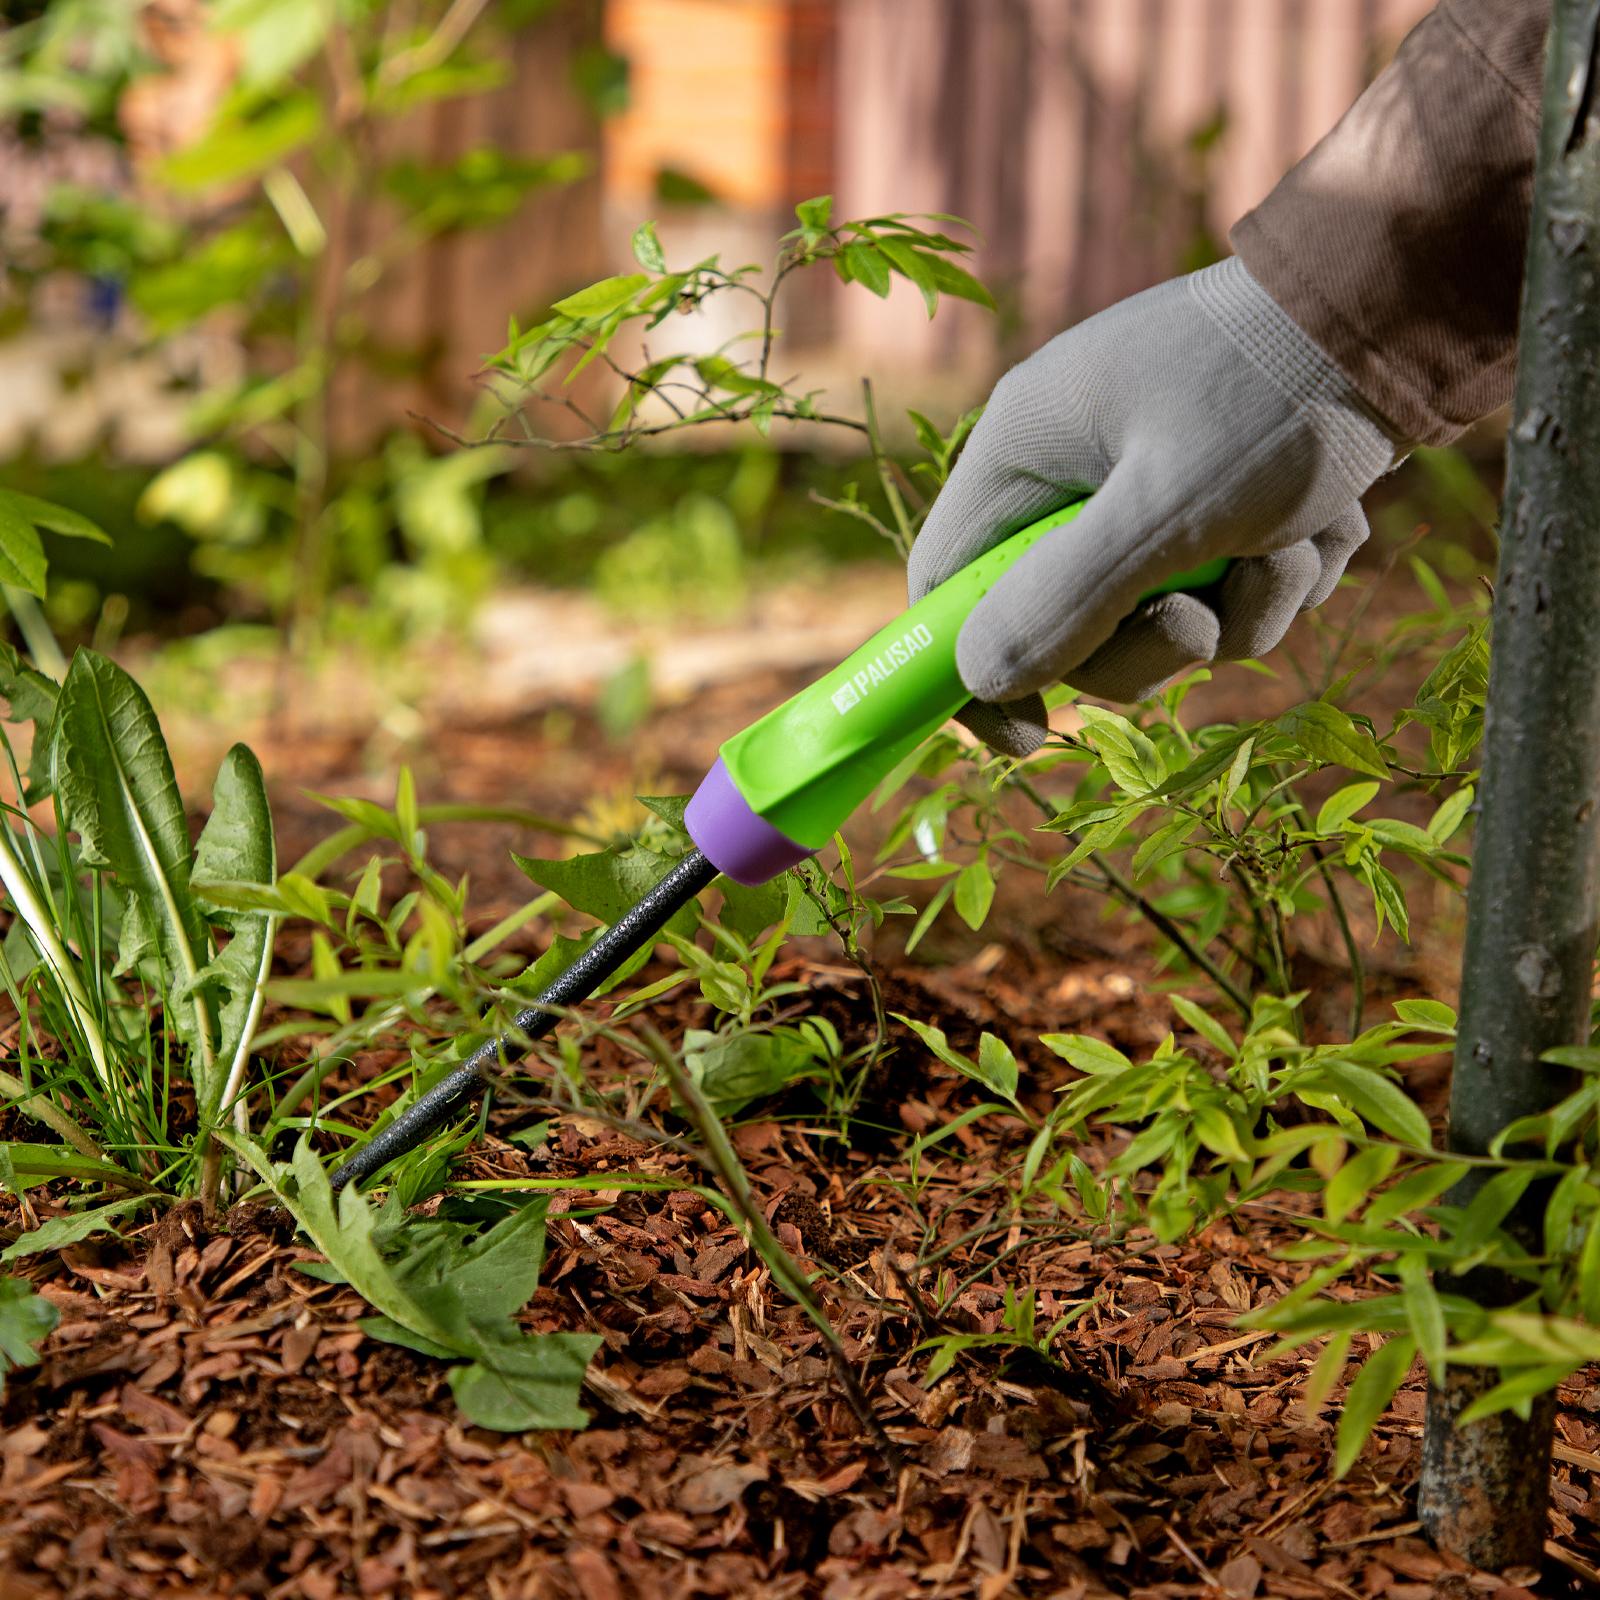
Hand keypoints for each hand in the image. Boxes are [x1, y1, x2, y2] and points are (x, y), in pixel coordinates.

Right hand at [907, 257, 1405, 756]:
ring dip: (1241, 608)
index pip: (949, 584)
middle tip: (1206, 620)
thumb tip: (982, 679)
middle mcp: (1074, 467)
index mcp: (1025, 450)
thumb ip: (1068, 598)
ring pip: (1161, 613)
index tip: (1029, 736)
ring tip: (1297, 542)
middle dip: (1152, 640)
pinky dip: (1281, 575)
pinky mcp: (1220, 492)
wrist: (1411, 306)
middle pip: (1067, 620)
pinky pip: (1226, 585)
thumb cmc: (1277, 392)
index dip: (971, 668)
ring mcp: (1148, 480)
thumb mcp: (1169, 507)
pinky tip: (1325, 521)